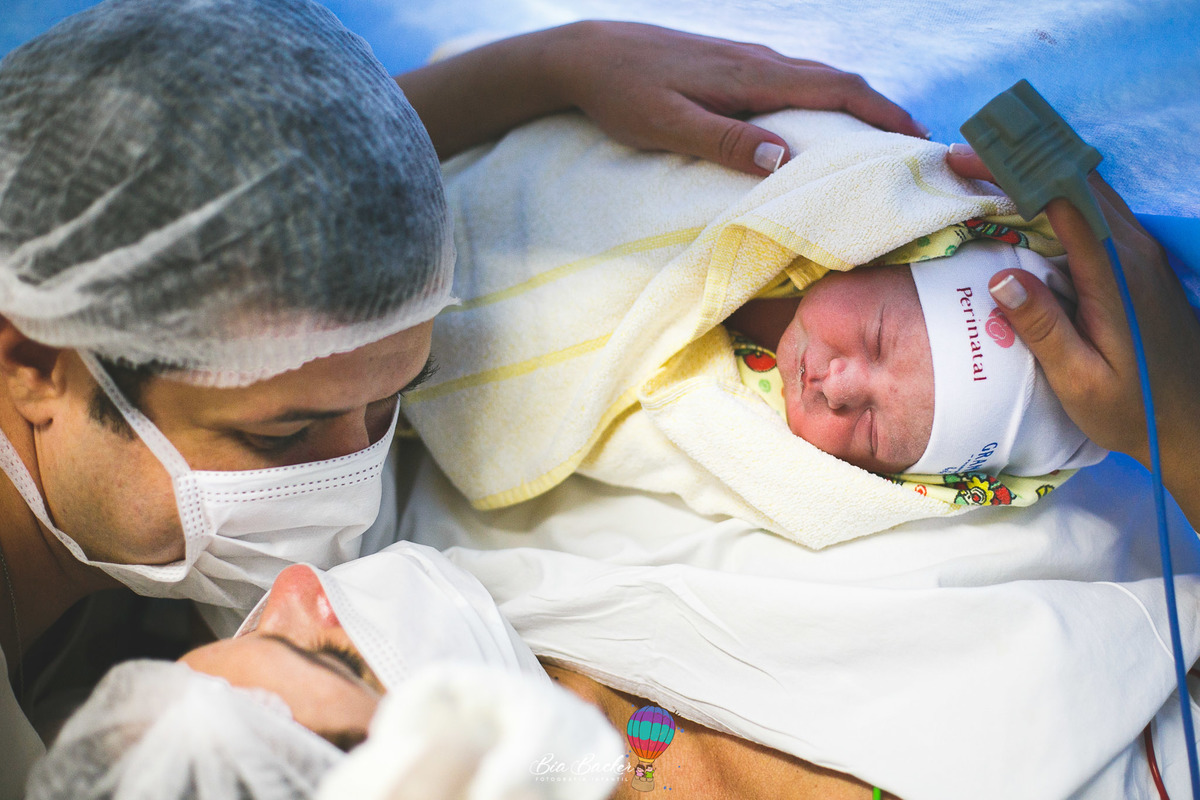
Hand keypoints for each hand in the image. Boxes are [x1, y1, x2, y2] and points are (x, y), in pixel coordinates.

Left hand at [543, 21, 928, 174]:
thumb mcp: (667, 124)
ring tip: (880, 144)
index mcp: (752, 76)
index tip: (918, 140)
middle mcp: (759, 61)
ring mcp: (748, 60)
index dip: (882, 114)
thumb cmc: (623, 94)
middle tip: (914, 150)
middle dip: (882, 112)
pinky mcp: (733, 66)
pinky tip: (822, 125)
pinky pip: (794, 81)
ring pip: (818, 79)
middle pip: (839, 81)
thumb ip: (724, 141)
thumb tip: (785, 157)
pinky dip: (824, 102)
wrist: (588, 55)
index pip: (836, 89)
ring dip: (856, 107)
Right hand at [947, 146, 1199, 523]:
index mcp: (1115, 273)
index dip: (1012, 171)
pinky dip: (1056, 198)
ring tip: (984, 172)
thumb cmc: (1135, 409)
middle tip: (961, 157)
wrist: (1195, 425)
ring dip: (1036, 176)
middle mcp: (1132, 251)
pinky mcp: (1139, 265)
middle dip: (1016, 162)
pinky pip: (1095, 214)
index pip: (1061, 200)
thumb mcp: (1080, 379)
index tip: (966, 158)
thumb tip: (1000, 277)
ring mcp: (1140, 254)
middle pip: (1074, 182)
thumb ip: (1044, 328)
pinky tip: (1026, 208)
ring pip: (1087, 192)